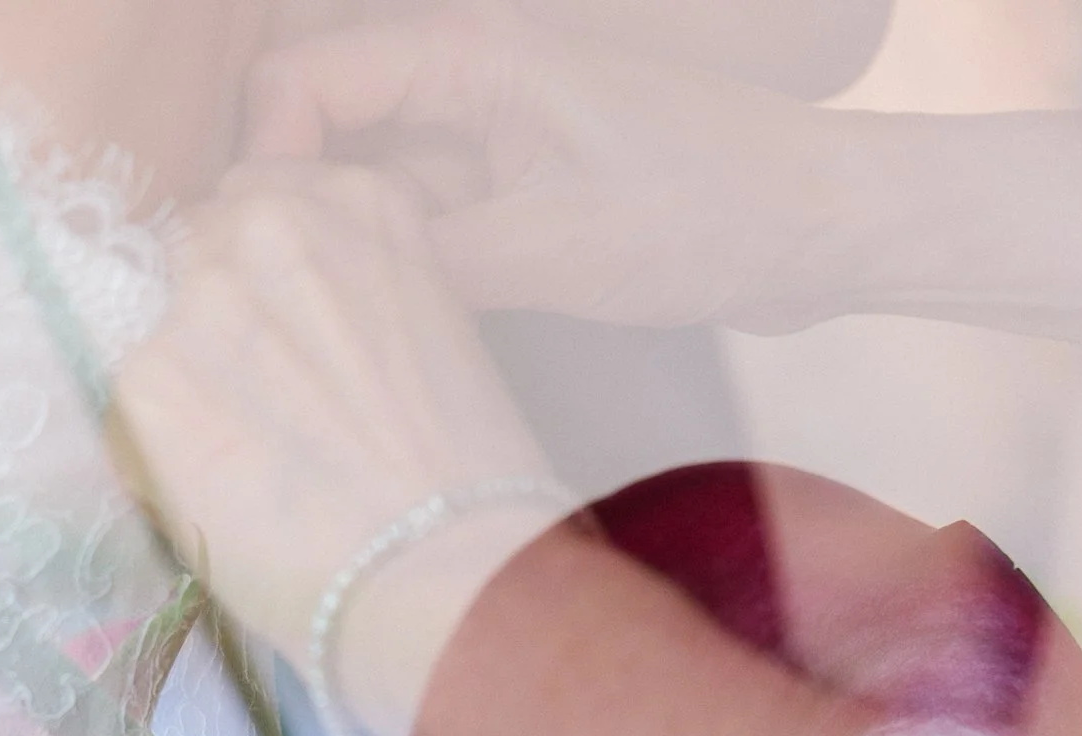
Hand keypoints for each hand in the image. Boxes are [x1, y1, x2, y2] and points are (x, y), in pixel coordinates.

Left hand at [111, 158, 556, 735]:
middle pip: (198, 247)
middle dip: (219, 318)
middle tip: (263, 409)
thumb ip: (351, 280)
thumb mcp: (430, 324)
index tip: (286, 337)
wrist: (435, 564)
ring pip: (158, 321)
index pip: (259, 201)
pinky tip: (220, 491)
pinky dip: (160, 444)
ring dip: (186, 378)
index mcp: (356, 201)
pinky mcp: (149, 379)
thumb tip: (289, 300)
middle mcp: (271, 225)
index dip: (265, 278)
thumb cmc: (456, 473)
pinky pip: (132, 398)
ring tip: (246, 458)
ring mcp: (202, 297)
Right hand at [243, 7, 841, 336]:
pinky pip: (422, 229)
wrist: (813, 228)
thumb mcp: (551, 249)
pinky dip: (402, 275)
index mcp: (477, 56)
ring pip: (370, 189)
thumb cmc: (708, 214)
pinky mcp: (512, 196)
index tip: (272, 249)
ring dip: (352, 252)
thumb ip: (424, 256)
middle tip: (299, 306)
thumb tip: (312, 279)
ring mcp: (490, 142)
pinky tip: (403, 333)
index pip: (308, 77)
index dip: (268, 157)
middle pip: (327, 130)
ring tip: (352, 330)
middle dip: (298, 210)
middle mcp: (472, 85)